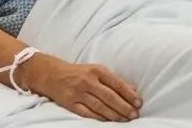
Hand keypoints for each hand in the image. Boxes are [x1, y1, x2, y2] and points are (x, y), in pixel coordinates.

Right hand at [26, 56, 141, 121]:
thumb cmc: (80, 73)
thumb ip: (114, 80)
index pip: (116, 83)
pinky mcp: (70, 103)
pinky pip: (87, 113)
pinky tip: (108, 121)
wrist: (53, 74)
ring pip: (99, 106)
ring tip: (125, 120)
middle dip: (124, 107)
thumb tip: (133, 90)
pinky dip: (98, 117)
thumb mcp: (97, 70)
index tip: (138, 103)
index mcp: (97, 70)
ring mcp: (78, 93)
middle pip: (109, 97)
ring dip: (114, 115)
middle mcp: (88, 81)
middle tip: (134, 115)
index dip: (129, 94)